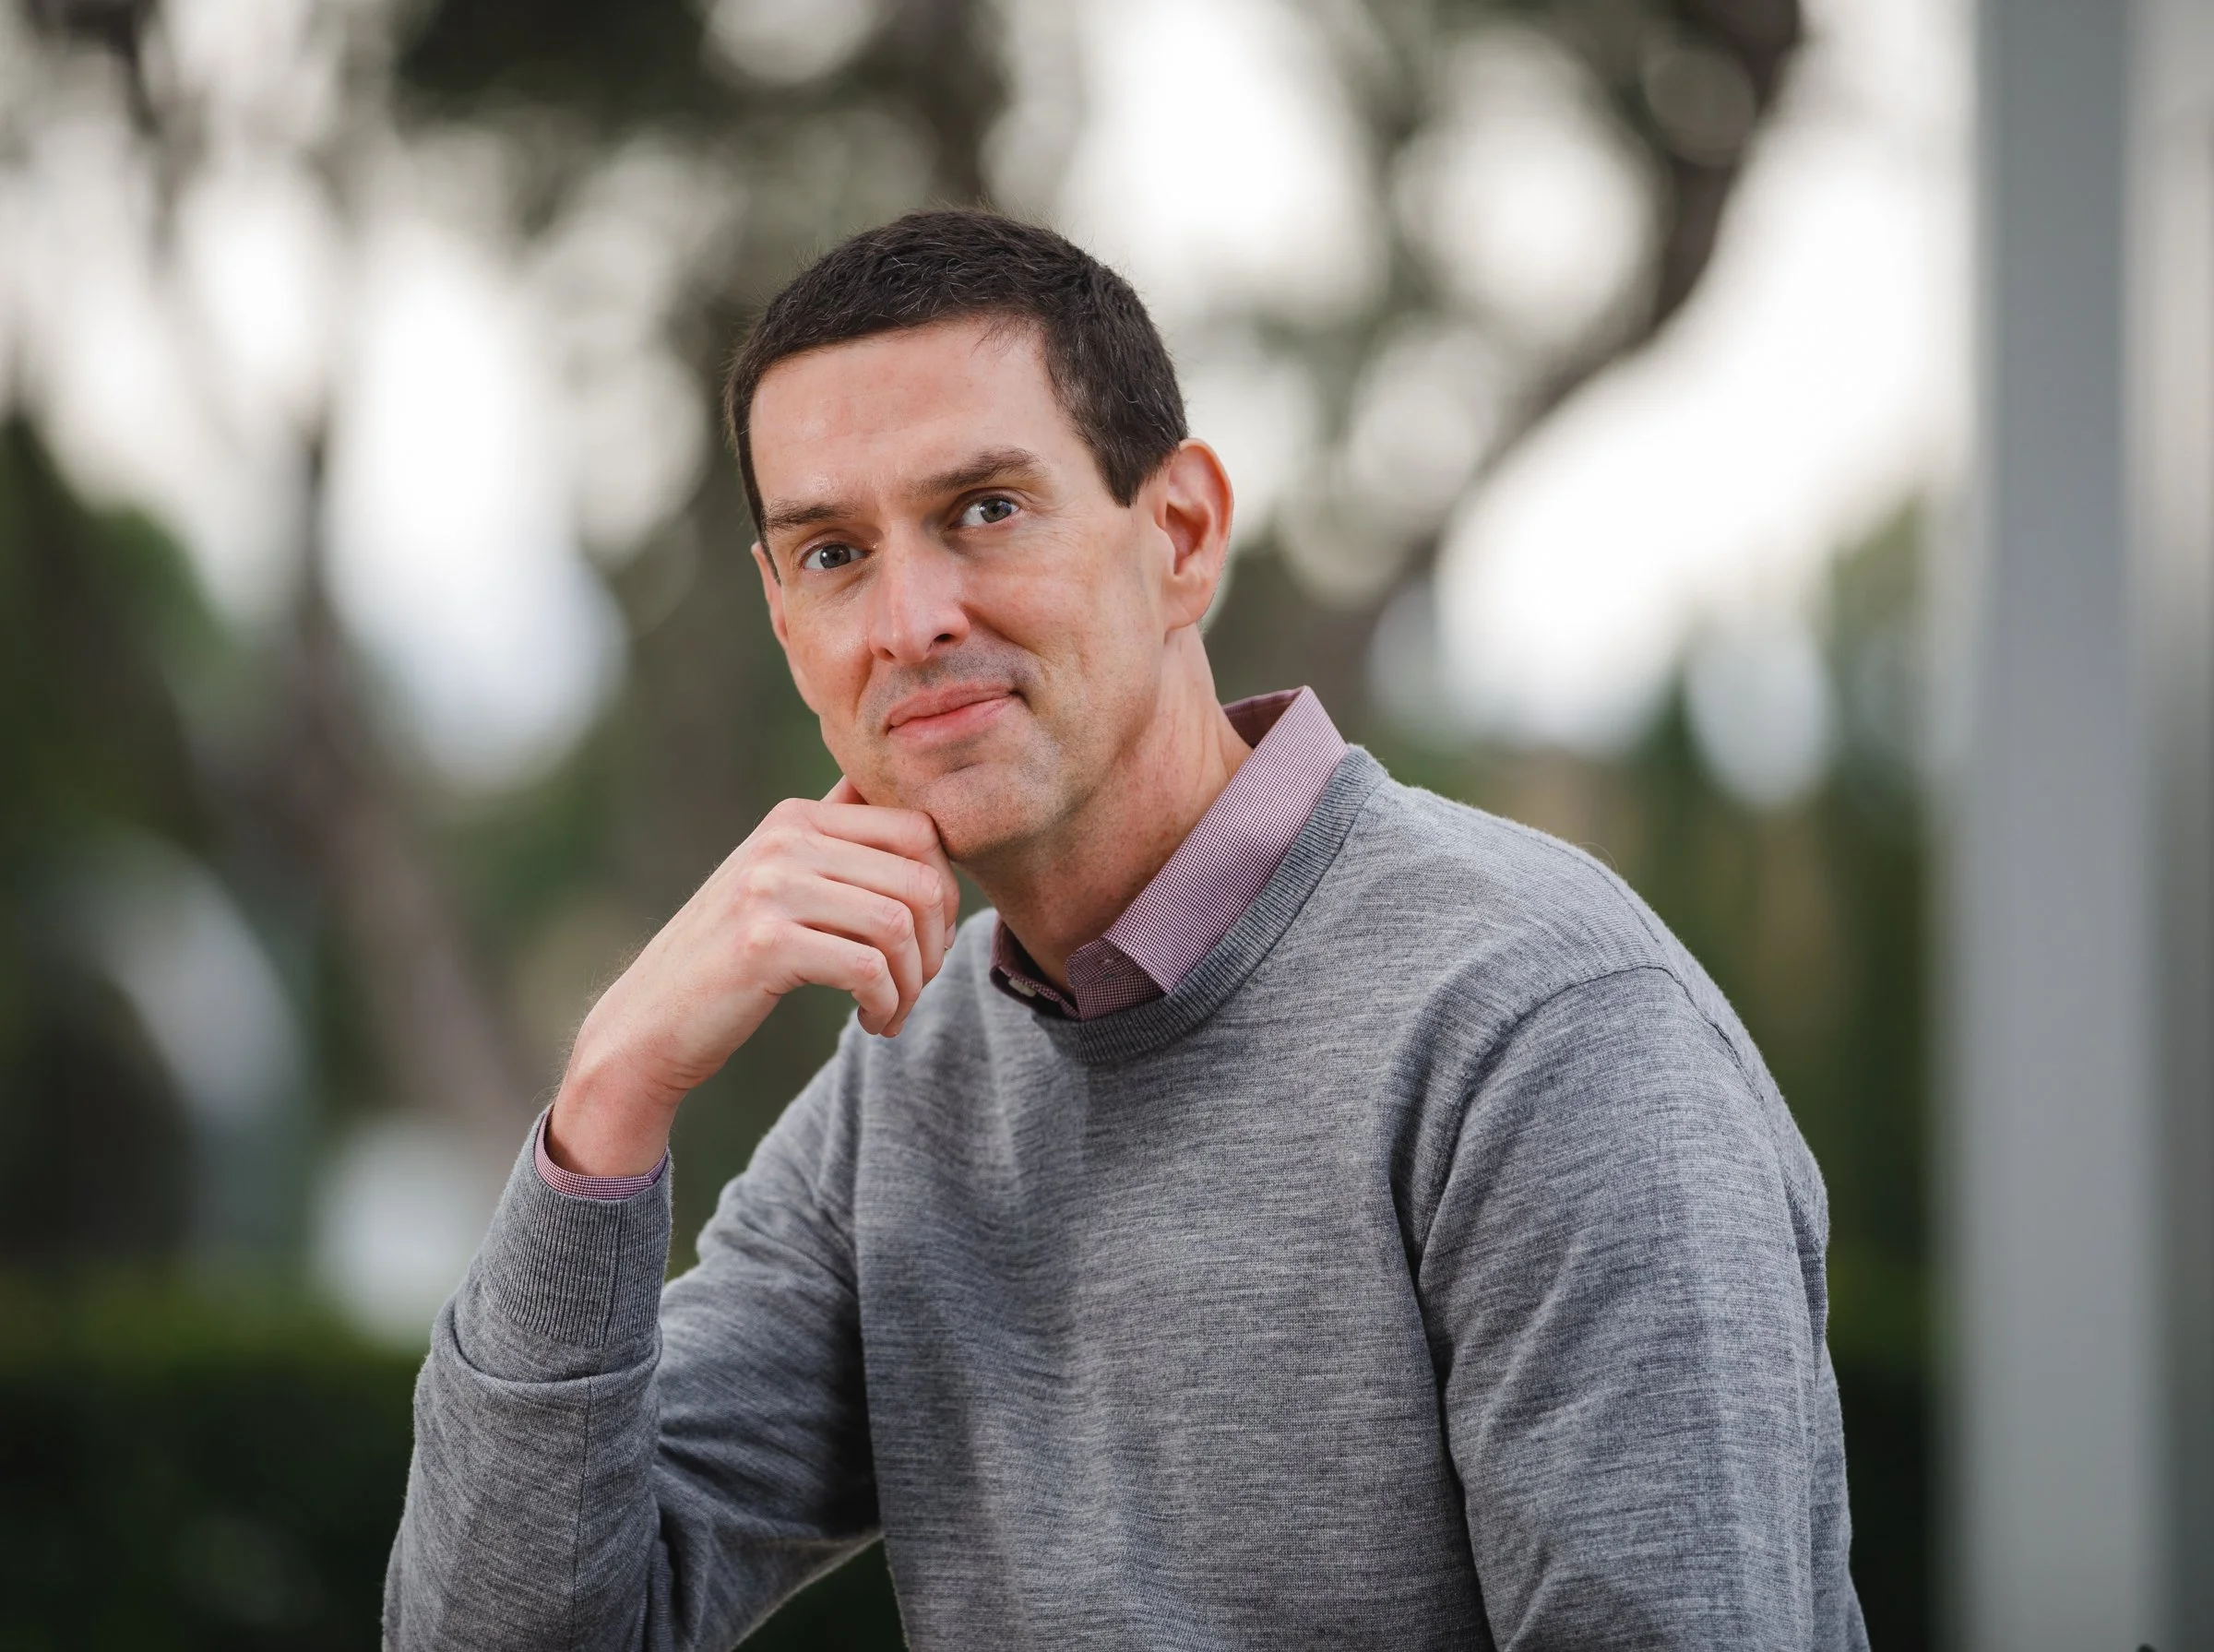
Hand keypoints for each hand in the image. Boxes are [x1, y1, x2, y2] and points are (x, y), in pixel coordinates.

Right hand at [547, 778, 960, 1175]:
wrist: (649, 1022)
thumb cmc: (729, 959)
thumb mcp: (777, 882)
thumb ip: (831, 842)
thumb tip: (895, 804)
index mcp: (795, 816)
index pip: (918, 829)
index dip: (944, 891)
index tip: (930, 940)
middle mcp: (783, 838)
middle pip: (920, 877)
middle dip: (936, 942)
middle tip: (918, 983)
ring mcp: (770, 887)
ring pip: (899, 925)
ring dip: (914, 982)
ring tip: (893, 1010)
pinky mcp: (764, 943)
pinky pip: (868, 969)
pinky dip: (886, 1004)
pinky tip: (872, 1022)